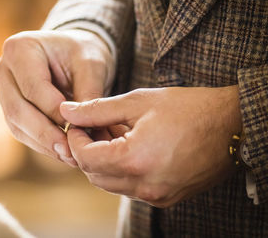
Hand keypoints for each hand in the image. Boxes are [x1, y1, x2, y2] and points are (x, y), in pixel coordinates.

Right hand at [0, 29, 114, 165]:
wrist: (73, 54)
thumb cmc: (82, 54)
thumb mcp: (92, 66)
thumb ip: (88, 95)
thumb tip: (82, 130)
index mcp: (20, 48)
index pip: (33, 88)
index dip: (55, 113)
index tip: (78, 130)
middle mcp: (4, 69)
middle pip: (18, 109)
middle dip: (45, 134)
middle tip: (70, 152)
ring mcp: (3, 90)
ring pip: (17, 123)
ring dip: (43, 143)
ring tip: (69, 157)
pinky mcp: (9, 107)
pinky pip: (20, 130)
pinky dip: (40, 143)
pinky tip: (61, 152)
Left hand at [60, 86, 242, 206]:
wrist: (233, 125)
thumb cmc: (188, 108)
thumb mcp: (138, 102)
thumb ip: (97, 109)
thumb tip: (66, 111)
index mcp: (135, 160)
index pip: (84, 158)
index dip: (74, 139)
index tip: (76, 123)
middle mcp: (145, 185)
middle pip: (94, 175)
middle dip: (86, 150)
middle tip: (92, 126)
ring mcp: (157, 195)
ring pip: (110, 184)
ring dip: (102, 160)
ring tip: (112, 133)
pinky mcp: (166, 197)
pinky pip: (130, 188)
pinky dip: (121, 170)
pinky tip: (128, 146)